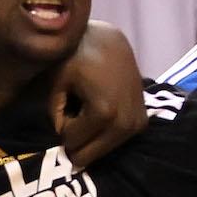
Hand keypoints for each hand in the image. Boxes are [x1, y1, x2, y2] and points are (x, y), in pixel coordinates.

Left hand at [50, 21, 146, 167]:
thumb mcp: (57, 83)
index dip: (61, 125)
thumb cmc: (76, 58)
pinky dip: (101, 134)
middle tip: (74, 111)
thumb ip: (54, 115)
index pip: (70, 142)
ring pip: (100, 152)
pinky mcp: (142, 124)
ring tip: (88, 108)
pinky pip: (113, 143)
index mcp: (105, 112)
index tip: (65, 103)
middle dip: (75, 138)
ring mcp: (137, 125)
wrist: (109, 42)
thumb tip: (61, 140)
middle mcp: (125, 123)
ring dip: (88, 136)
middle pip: (87, 154)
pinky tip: (101, 111)